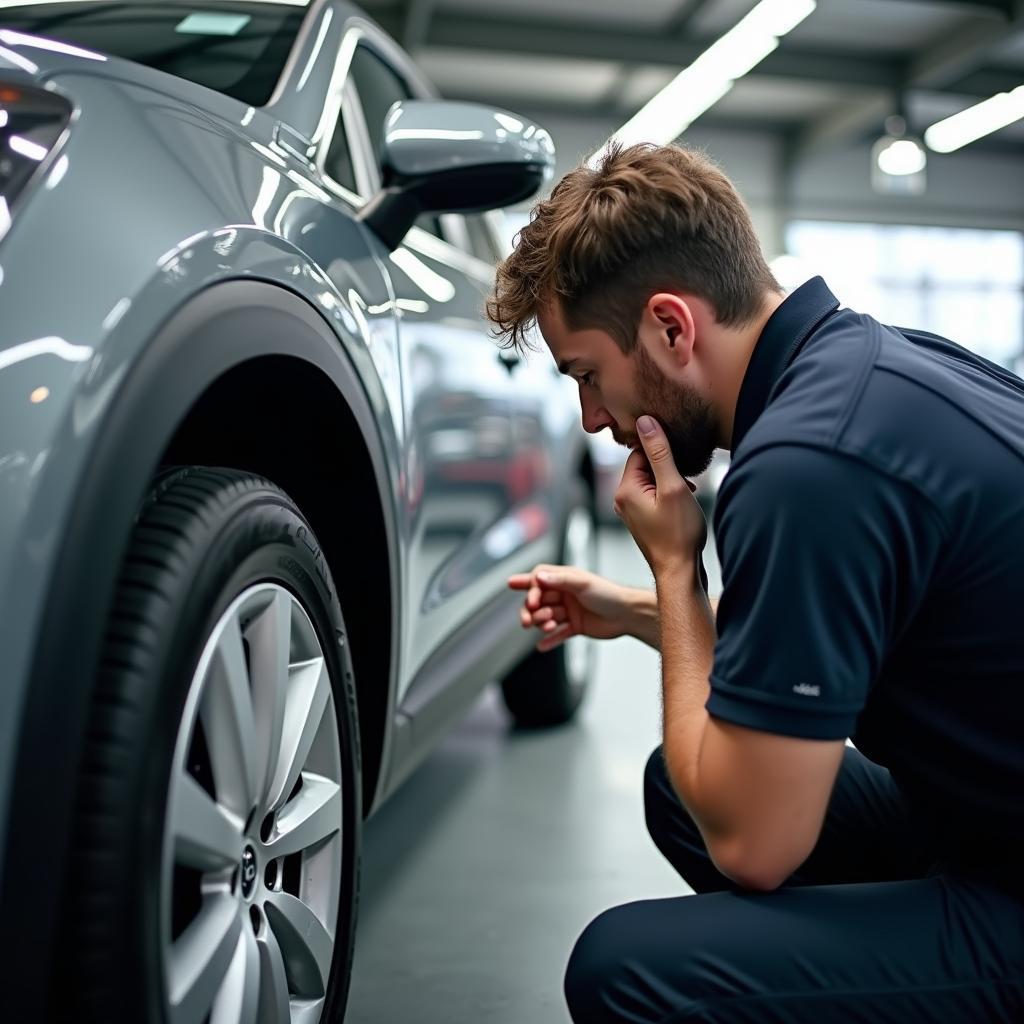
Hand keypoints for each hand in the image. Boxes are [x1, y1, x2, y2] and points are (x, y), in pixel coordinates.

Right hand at [508, 564, 638, 651]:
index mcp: (565, 580)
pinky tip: (542, 646)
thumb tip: (538, 576)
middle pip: (538, 602)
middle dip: (531, 610)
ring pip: (546, 618)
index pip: (539, 580)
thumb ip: (559, 579)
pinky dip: (550, 641)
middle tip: (526, 620)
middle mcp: (565, 595)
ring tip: (548, 626)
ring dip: (542, 624)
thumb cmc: (609, 594)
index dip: (527, 584)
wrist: (628, 615)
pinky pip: (559, 635)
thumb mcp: (582, 582)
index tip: (520, 591)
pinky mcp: (576, 627)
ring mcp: (570, 611)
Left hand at [614, 415, 706, 577]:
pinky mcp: (641, 519)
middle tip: (685, 483)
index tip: (680, 463)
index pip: (639, 452)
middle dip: (667, 468)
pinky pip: (652, 495)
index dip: (662, 453)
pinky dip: (668, 495)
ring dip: (670, 482)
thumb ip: (659, 453)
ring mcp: (630, 511)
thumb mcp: (673, 486)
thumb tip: (645, 422)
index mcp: (625, 489)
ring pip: (651, 481)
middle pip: (644, 466)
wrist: (680, 572)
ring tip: (686, 496)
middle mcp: (622, 499)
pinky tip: (683, 504)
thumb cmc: (679, 534)